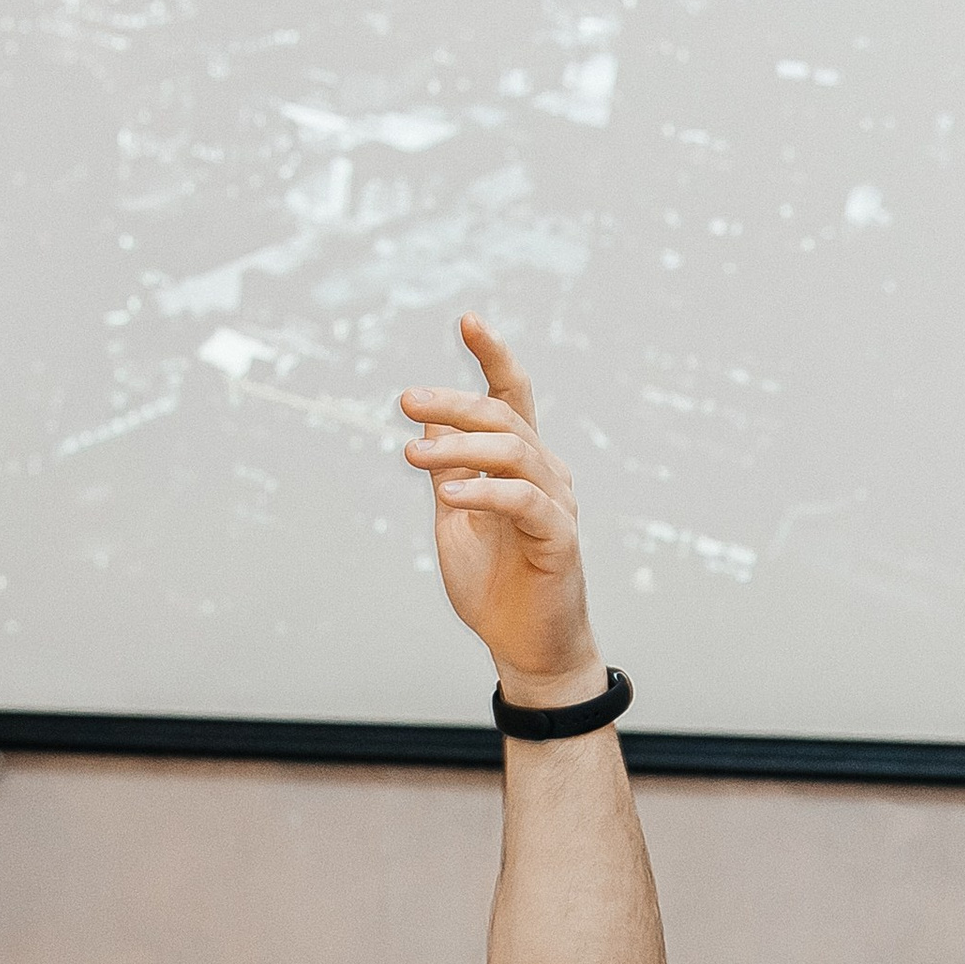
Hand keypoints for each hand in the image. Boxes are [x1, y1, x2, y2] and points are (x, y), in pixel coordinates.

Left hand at [402, 315, 601, 704]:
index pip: (512, 397)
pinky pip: (524, 502)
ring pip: (514, 452)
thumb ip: (448, 474)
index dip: (492, 357)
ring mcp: (556, 503)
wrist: (524, 644)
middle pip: (504, 417)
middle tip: (406, 400)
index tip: (467, 319)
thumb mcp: (457, 520)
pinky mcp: (558, 539)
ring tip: (412, 454)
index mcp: (520, 463)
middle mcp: (545, 472)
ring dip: (460, 448)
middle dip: (454, 402)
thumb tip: (427, 428)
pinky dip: (485, 492)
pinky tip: (448, 494)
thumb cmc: (493, 584)